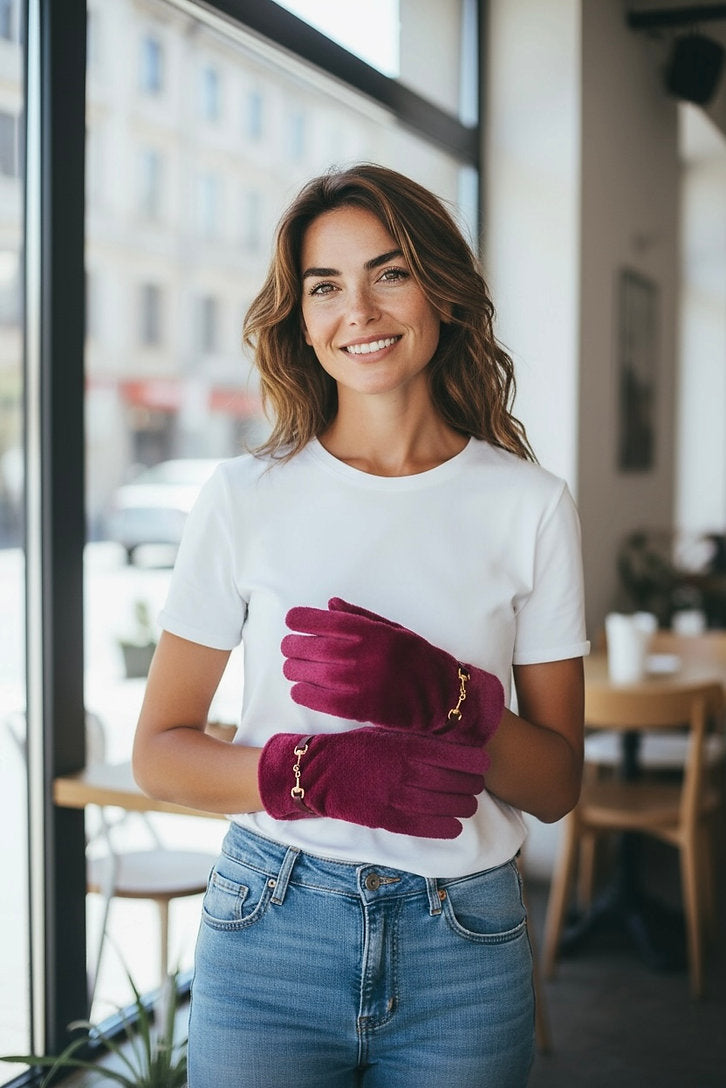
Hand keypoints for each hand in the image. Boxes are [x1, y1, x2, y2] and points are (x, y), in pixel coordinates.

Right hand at [258, 727, 486, 838]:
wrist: (317, 771)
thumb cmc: (353, 748)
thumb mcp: (384, 734)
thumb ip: (413, 740)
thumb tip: (445, 742)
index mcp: (405, 746)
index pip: (452, 755)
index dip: (473, 761)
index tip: (483, 762)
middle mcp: (404, 772)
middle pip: (451, 781)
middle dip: (471, 784)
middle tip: (479, 784)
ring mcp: (394, 796)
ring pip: (441, 805)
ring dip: (461, 806)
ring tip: (469, 804)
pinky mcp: (384, 817)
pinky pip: (421, 826)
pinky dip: (442, 827)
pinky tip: (455, 827)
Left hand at [281, 598, 503, 745]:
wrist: (442, 695)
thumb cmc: (417, 659)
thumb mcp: (393, 629)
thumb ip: (360, 617)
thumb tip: (329, 605)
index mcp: (371, 631)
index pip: (323, 620)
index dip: (300, 619)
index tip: (291, 621)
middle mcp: (364, 654)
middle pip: (311, 647)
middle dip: (292, 646)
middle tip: (288, 648)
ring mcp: (361, 682)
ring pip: (311, 673)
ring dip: (294, 670)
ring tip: (292, 669)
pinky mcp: (361, 707)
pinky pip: (321, 700)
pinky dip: (304, 694)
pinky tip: (299, 690)